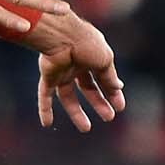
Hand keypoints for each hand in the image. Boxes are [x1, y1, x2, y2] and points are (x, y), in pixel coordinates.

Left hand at [34, 14, 125, 131]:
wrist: (62, 36)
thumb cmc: (86, 43)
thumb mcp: (105, 60)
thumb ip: (110, 76)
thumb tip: (119, 88)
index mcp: (92, 56)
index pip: (104, 78)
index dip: (112, 92)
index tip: (120, 107)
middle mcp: (77, 64)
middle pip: (88, 88)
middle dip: (98, 103)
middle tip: (109, 117)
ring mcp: (62, 71)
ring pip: (68, 96)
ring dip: (76, 112)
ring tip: (86, 128)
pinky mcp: (48, 76)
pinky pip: (45, 95)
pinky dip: (45, 109)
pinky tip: (47, 124)